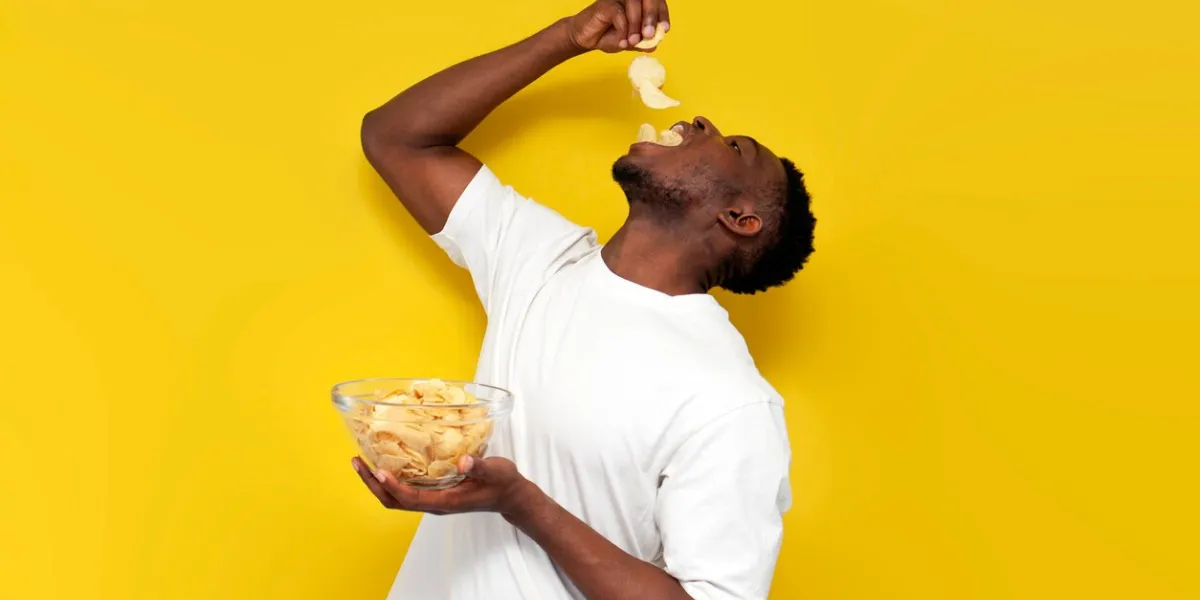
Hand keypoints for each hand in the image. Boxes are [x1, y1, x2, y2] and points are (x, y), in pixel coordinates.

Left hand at [351, 455, 539, 518]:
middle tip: (358, 463)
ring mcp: (433, 500)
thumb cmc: (502, 483)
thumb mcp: (495, 471)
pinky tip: (386, 462)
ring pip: (397, 497)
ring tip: (362, 462)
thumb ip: (479, 466)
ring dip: (377, 482)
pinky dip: (390, 479)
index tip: (378, 470)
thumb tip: (463, 460)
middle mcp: (435, 504)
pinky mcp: (434, 493)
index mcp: (446, 502)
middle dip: (374, 484)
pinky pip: (405, 490)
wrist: (510, 496)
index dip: (393, 486)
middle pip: (395, 501)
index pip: (411, 498)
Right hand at [567, 0, 670, 52]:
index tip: (664, 29)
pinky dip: (623, 28)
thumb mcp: (629, 42)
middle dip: (652, 17)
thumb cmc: (609, 37)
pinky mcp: (606, 3)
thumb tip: (656, 44)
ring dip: (636, 24)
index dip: (662, 15)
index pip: (657, 3)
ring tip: (632, 41)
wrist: (586, 39)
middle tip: (649, 35)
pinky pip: (619, 12)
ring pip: (634, 4)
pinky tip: (621, 41)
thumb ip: (642, 42)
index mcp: (640, 5)